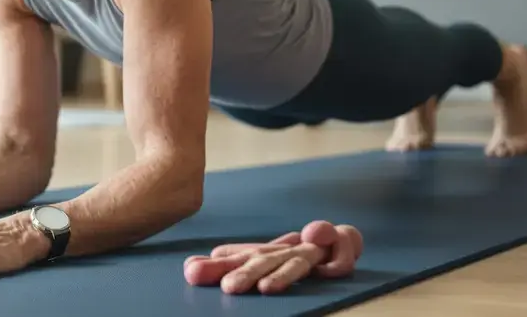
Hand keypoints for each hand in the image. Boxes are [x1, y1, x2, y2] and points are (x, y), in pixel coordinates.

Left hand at [184, 220, 362, 294]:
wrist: (331, 238)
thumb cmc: (286, 254)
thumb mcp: (255, 262)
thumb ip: (224, 266)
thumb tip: (188, 267)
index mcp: (260, 253)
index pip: (236, 259)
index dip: (216, 266)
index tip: (192, 273)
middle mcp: (281, 250)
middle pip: (261, 260)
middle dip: (245, 273)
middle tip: (228, 288)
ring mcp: (308, 251)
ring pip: (295, 262)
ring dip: (282, 274)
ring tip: (266, 288)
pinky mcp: (335, 253)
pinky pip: (337, 260)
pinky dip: (334, 264)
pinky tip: (325, 272)